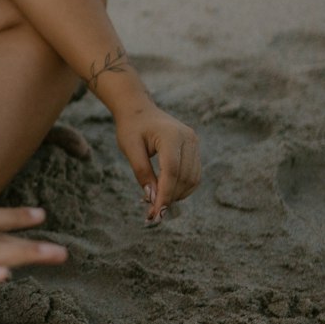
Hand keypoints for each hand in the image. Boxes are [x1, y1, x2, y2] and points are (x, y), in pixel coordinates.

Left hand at [113, 103, 200, 221]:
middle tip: (152, 213)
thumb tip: (153, 199)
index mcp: (171, 135)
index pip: (172, 171)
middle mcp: (188, 138)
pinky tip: (166, 192)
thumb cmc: (131, 127)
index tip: (155, 213)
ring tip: (157, 202)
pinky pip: (194, 175)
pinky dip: (182, 188)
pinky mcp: (195, 149)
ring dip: (177, 195)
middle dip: (170, 198)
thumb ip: (142, 172)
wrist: (139, 110)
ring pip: (193, 179)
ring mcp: (194, 143)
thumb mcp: (130, 148)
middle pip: (184, 177)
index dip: (165, 194)